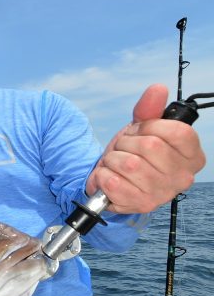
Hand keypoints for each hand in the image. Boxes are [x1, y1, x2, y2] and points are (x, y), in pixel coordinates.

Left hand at [86, 84, 205, 212]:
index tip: (140, 131)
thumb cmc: (133, 152)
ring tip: (116, 163)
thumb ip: (150, 108)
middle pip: (150, 146)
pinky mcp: (140, 205)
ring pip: (129, 164)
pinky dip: (103, 175)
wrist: (113, 179)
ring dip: (113, 159)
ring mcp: (163, 193)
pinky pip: (113, 182)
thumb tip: (157, 89)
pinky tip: (110, 177)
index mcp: (192, 155)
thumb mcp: (142, 127)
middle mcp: (183, 176)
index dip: (150, 126)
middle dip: (127, 142)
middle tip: (124, 148)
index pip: (176, 132)